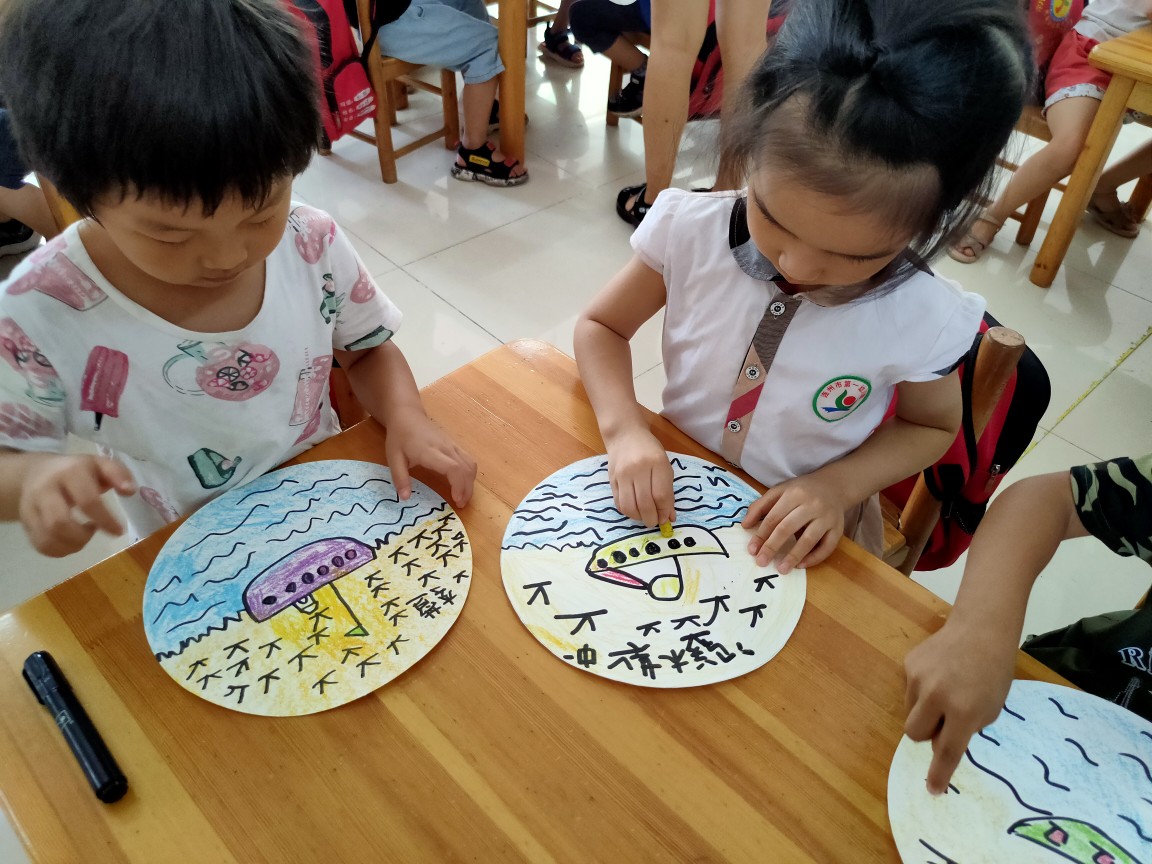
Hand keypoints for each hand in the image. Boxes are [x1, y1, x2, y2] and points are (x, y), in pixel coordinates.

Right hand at [19, 455, 135, 556]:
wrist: (37, 472)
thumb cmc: (77, 471)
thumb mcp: (99, 464)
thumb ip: (118, 473)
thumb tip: (131, 491)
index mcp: (69, 473)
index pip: (87, 500)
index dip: (105, 519)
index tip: (119, 531)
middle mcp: (45, 490)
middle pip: (58, 523)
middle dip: (82, 537)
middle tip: (94, 531)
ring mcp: (30, 507)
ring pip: (46, 538)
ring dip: (72, 546)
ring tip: (84, 536)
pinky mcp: (25, 522)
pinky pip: (39, 545)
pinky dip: (60, 551)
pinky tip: (71, 542)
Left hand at [385, 409, 475, 507]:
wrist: (408, 415)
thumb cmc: (399, 437)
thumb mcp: (393, 458)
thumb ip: (400, 478)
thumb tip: (405, 498)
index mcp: (430, 451)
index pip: (453, 468)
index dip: (458, 485)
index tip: (456, 499)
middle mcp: (446, 448)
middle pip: (466, 468)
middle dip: (467, 489)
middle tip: (461, 505)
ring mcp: (452, 445)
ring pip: (470, 464)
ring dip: (470, 482)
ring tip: (463, 497)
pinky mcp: (455, 445)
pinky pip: (468, 460)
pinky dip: (469, 474)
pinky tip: (463, 484)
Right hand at [605, 427, 673, 526]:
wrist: (625, 434)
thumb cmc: (649, 450)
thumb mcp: (664, 466)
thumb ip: (668, 492)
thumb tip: (669, 517)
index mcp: (657, 463)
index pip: (661, 495)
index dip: (664, 511)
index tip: (665, 519)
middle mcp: (638, 468)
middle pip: (645, 503)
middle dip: (652, 519)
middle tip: (655, 522)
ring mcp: (622, 474)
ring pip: (630, 506)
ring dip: (638, 517)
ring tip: (644, 517)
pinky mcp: (611, 479)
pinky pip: (619, 503)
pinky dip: (628, 512)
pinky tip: (634, 509)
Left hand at [741, 472, 843, 572]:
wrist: (834, 486)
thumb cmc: (801, 491)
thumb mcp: (780, 491)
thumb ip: (760, 506)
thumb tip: (745, 526)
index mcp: (794, 494)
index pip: (774, 517)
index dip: (761, 535)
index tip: (752, 550)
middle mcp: (812, 505)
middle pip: (788, 528)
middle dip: (772, 546)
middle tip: (761, 562)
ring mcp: (827, 517)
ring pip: (809, 540)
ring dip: (793, 556)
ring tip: (781, 569)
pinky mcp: (838, 529)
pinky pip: (827, 547)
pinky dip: (814, 558)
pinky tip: (801, 565)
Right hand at [903, 620, 1016, 793]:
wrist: (981, 629)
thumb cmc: (994, 672)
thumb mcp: (990, 708)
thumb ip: (966, 727)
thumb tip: (940, 740)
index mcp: (964, 711)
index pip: (946, 751)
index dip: (938, 774)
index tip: (932, 790)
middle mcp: (937, 696)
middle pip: (915, 733)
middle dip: (927, 733)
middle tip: (945, 722)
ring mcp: (918, 679)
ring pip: (911, 711)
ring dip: (925, 710)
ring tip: (945, 690)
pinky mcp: (908, 665)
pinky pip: (910, 690)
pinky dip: (922, 690)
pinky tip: (939, 674)